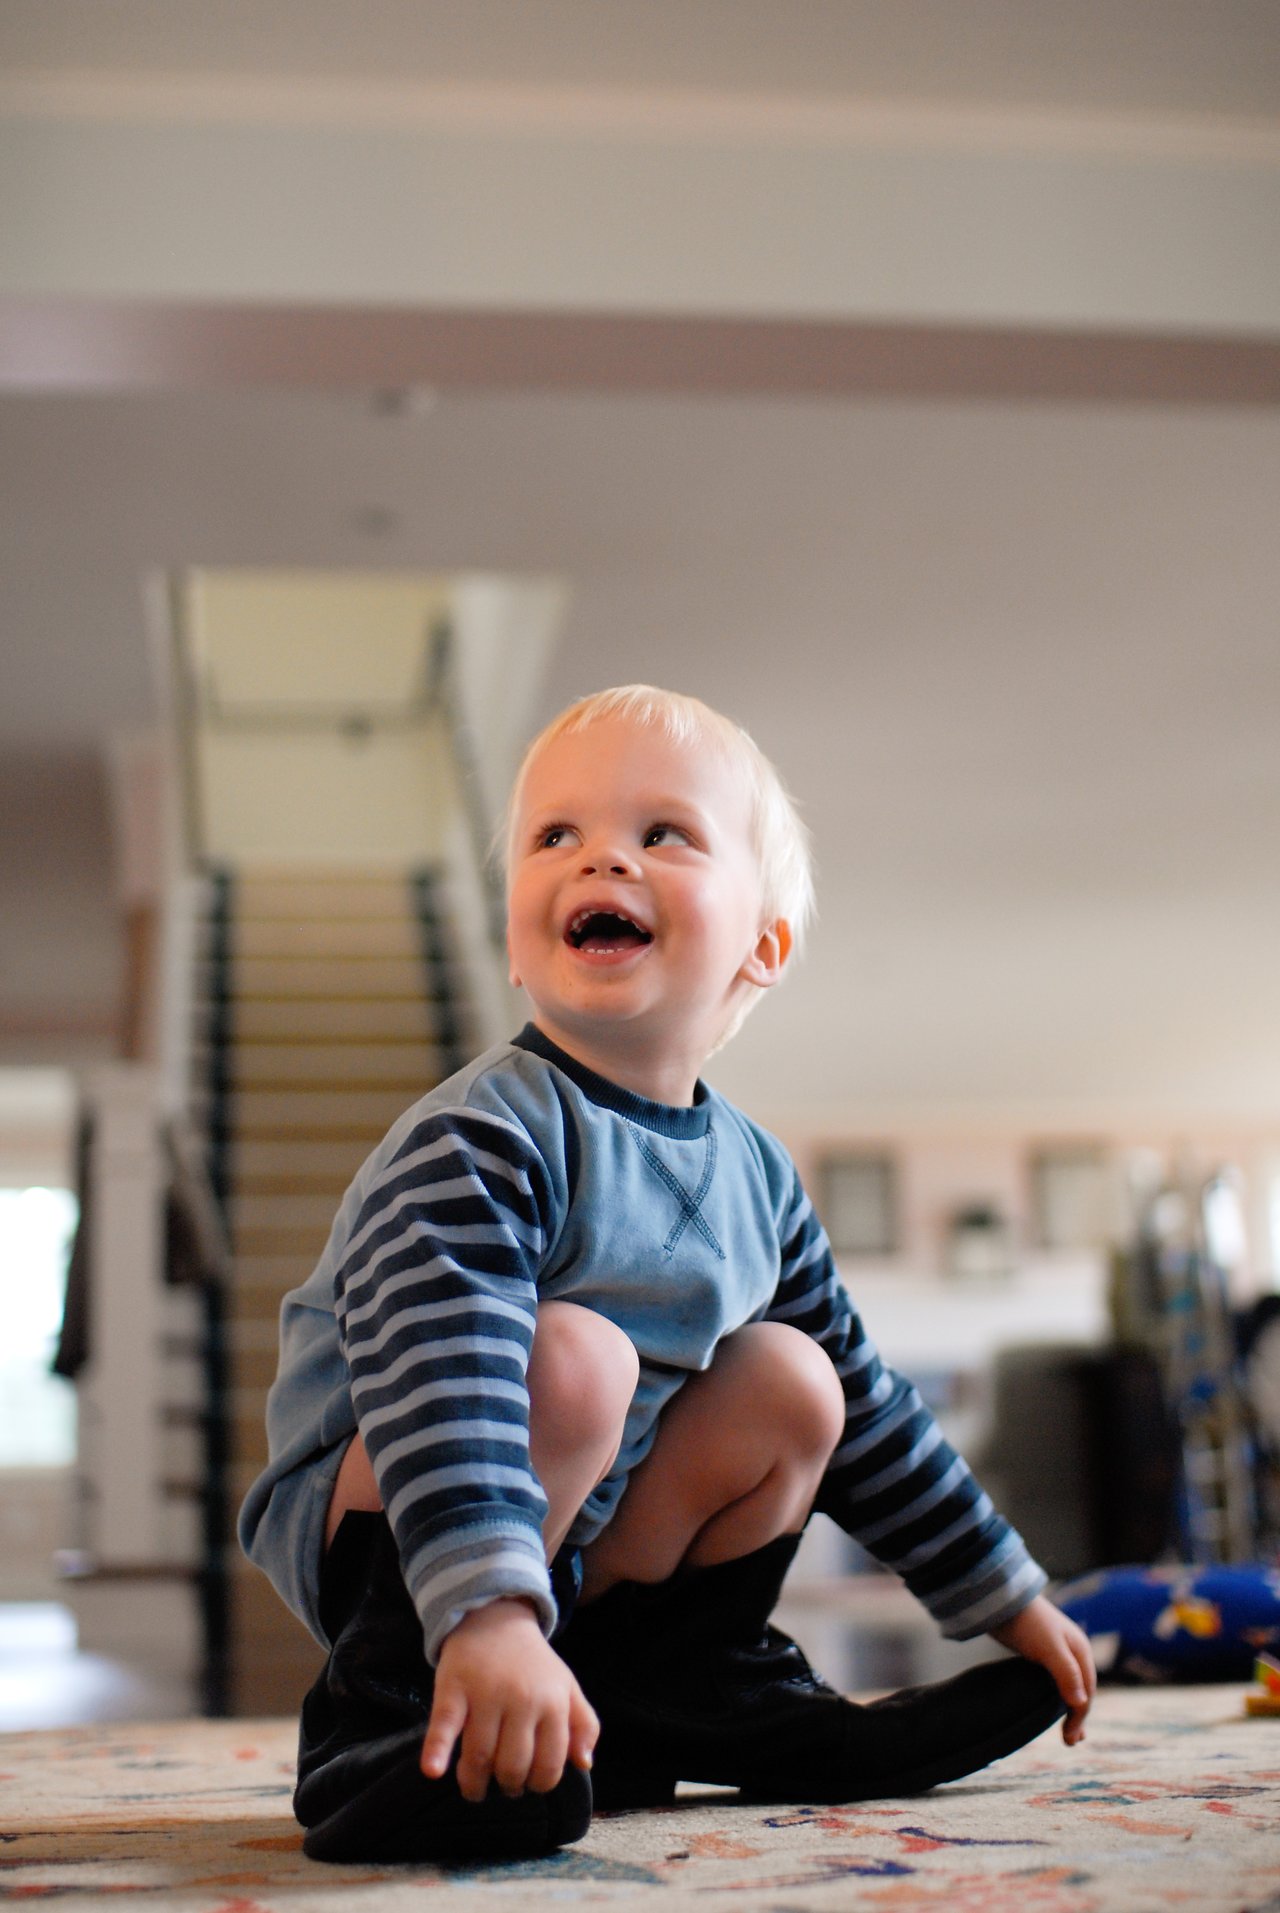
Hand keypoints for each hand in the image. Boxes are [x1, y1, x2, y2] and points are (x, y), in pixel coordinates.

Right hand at [421, 1597, 598, 1801]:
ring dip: (474, 1783)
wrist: (494, 1616)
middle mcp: (522, 1700)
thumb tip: (584, 1764)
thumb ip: (584, 1724)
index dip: (538, 1784)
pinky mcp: (453, 1688)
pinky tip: (432, 1771)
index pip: (549, 1765)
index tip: (528, 1783)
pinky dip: (436, 1750)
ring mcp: (486, 1694)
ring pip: (480, 1756)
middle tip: (501, 1785)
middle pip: (512, 1766)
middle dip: (507, 1785)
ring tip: (473, 1787)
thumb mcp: (567, 1686)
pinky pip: (444, 1725)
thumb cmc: (532, 1662)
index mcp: (553, 1703)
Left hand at [991, 1594, 1095, 1745]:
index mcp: (1080, 1650)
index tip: (1069, 1739)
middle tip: (1070, 1742)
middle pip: (1082, 1690)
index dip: (1079, 1716)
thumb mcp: (1049, 1648)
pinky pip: (1055, 1679)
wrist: (1002, 1598)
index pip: (1086, 1692)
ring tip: (1068, 1732)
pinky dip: (1057, 1695)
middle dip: (1078, 1716)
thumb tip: (1080, 1703)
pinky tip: (1050, 1703)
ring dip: (1070, 1708)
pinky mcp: (1041, 1651)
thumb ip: (1065, 1673)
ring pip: (1069, 1685)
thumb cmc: (1027, 1622)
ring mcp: (1058, 1651)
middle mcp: (1073, 1651)